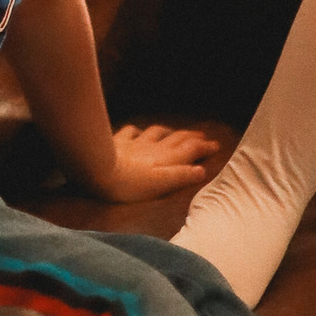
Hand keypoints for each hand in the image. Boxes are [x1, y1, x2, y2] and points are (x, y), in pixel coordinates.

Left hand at [92, 121, 222, 204]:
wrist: (99, 170)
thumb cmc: (131, 184)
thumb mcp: (161, 184)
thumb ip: (181, 176)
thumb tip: (202, 170)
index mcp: (166, 159)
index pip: (189, 150)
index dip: (203, 147)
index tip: (216, 144)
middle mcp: (153, 148)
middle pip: (176, 139)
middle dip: (191, 137)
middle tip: (203, 135)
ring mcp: (136, 144)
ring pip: (156, 133)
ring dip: (168, 131)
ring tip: (174, 131)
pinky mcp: (118, 143)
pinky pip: (130, 132)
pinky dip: (137, 131)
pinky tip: (136, 130)